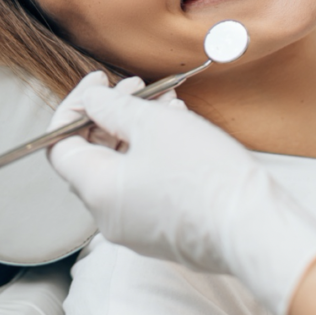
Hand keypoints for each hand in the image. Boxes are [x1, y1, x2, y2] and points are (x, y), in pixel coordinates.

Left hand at [46, 72, 315, 314]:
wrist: (255, 227)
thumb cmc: (205, 175)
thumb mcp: (153, 124)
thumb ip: (112, 107)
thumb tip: (91, 99)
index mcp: (97, 190)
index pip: (59, 146)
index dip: (75, 107)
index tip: (99, 83)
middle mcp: (108, 216)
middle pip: (92, 155)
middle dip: (112, 114)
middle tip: (137, 86)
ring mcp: (136, 227)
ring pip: (124, 167)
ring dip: (138, 130)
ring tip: (167, 102)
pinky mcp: (163, 231)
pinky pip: (146, 186)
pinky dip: (154, 154)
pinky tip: (181, 128)